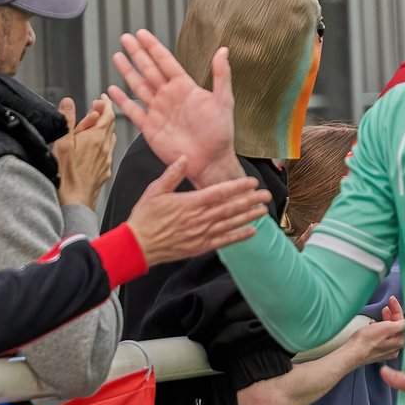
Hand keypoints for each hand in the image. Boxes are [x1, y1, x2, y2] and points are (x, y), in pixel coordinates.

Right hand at [53, 95, 115, 209]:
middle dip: (104, 113)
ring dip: (105, 128)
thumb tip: (68, 102)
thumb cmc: (66, 175)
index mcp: (95, 137)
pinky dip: (103, 143)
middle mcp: (105, 147)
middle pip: (110, 124)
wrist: (75, 201)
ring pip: (110, 137)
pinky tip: (95, 146)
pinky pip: (108, 151)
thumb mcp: (62, 143)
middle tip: (95, 108)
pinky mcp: (105, 170)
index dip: (106, 103)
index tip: (102, 98)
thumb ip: (68, 121)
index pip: (107, 114)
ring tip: (94, 125)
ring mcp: (106, 159)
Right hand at [109, 30, 245, 187]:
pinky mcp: (150, 127)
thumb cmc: (220, 134)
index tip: (142, 33)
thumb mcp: (224, 101)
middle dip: (137, 53)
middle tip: (125, 38)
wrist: (210, 161)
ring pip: (139, 86)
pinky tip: (113, 90)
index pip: (165, 61)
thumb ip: (221, 75)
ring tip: (117, 56)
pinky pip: (133, 111)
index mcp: (185, 87)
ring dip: (128, 71)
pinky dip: (122, 101)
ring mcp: (158, 111)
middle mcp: (169, 96)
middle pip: (148, 69)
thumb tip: (223, 50)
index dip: (153, 47)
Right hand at [127, 157, 271, 264]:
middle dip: (250, 200)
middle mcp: (199, 218)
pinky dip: (239, 236)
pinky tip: (251, 231)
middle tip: (266, 195)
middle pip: (230, 207)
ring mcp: (201, 234)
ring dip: (249, 216)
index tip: (252, 182)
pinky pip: (224, 240)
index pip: (220, 192)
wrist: (138, 245)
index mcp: (190, 202)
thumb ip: (172, 174)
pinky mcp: (200, 246)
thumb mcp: (155, 190)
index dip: (238, 186)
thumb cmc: (145, 217)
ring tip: (263, 210)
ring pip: (230, 223)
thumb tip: (184, 158)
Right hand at [351, 297, 404, 363]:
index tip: (392, 301)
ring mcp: (386, 350)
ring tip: (380, 313)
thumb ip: (401, 324)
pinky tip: (373, 324)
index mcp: (400, 341)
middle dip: (393, 315)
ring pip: (389, 332)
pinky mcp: (377, 351)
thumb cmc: (369, 340)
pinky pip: (382, 337)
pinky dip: (379, 328)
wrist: (353, 352)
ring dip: (386, 320)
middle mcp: (395, 347)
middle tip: (387, 305)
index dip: (398, 310)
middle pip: (397, 327)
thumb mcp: (388, 328)